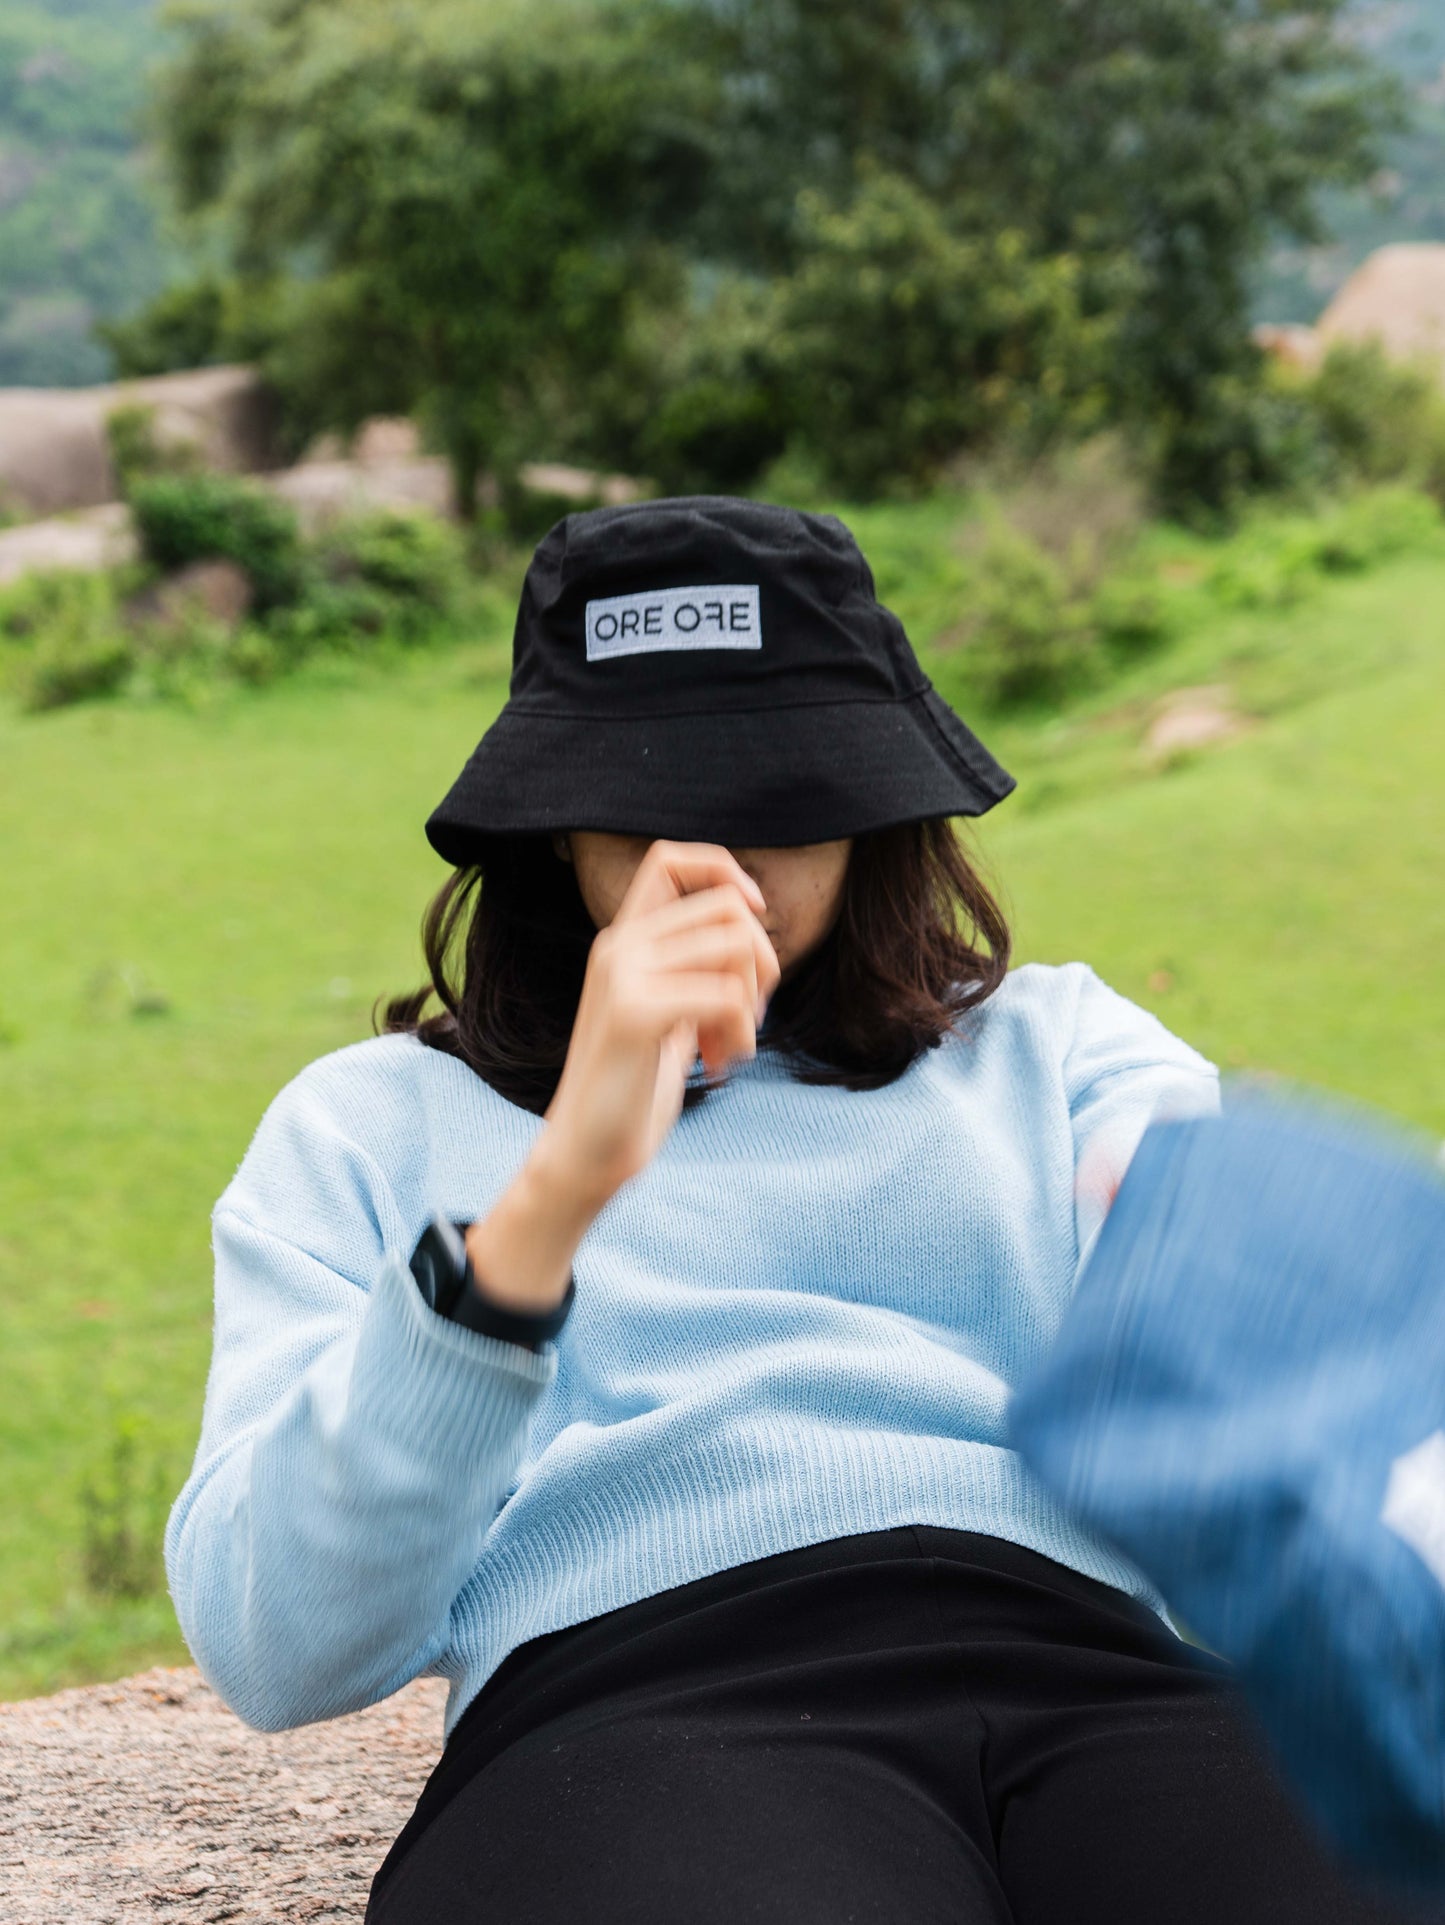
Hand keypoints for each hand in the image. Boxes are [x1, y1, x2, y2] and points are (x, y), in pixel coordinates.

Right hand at [540, 840, 781, 1207]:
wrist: (585, 1153)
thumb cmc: (633, 1090)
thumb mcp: (669, 1014)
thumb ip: (694, 969)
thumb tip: (751, 925)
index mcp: (622, 941)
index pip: (670, 858)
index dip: (724, 870)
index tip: (753, 917)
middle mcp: (618, 946)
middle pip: (728, 908)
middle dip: (762, 962)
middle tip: (747, 1018)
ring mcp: (622, 975)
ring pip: (736, 949)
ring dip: (753, 1007)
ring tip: (732, 1049)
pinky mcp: (633, 1013)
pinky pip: (726, 995)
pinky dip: (740, 1034)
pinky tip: (718, 1066)